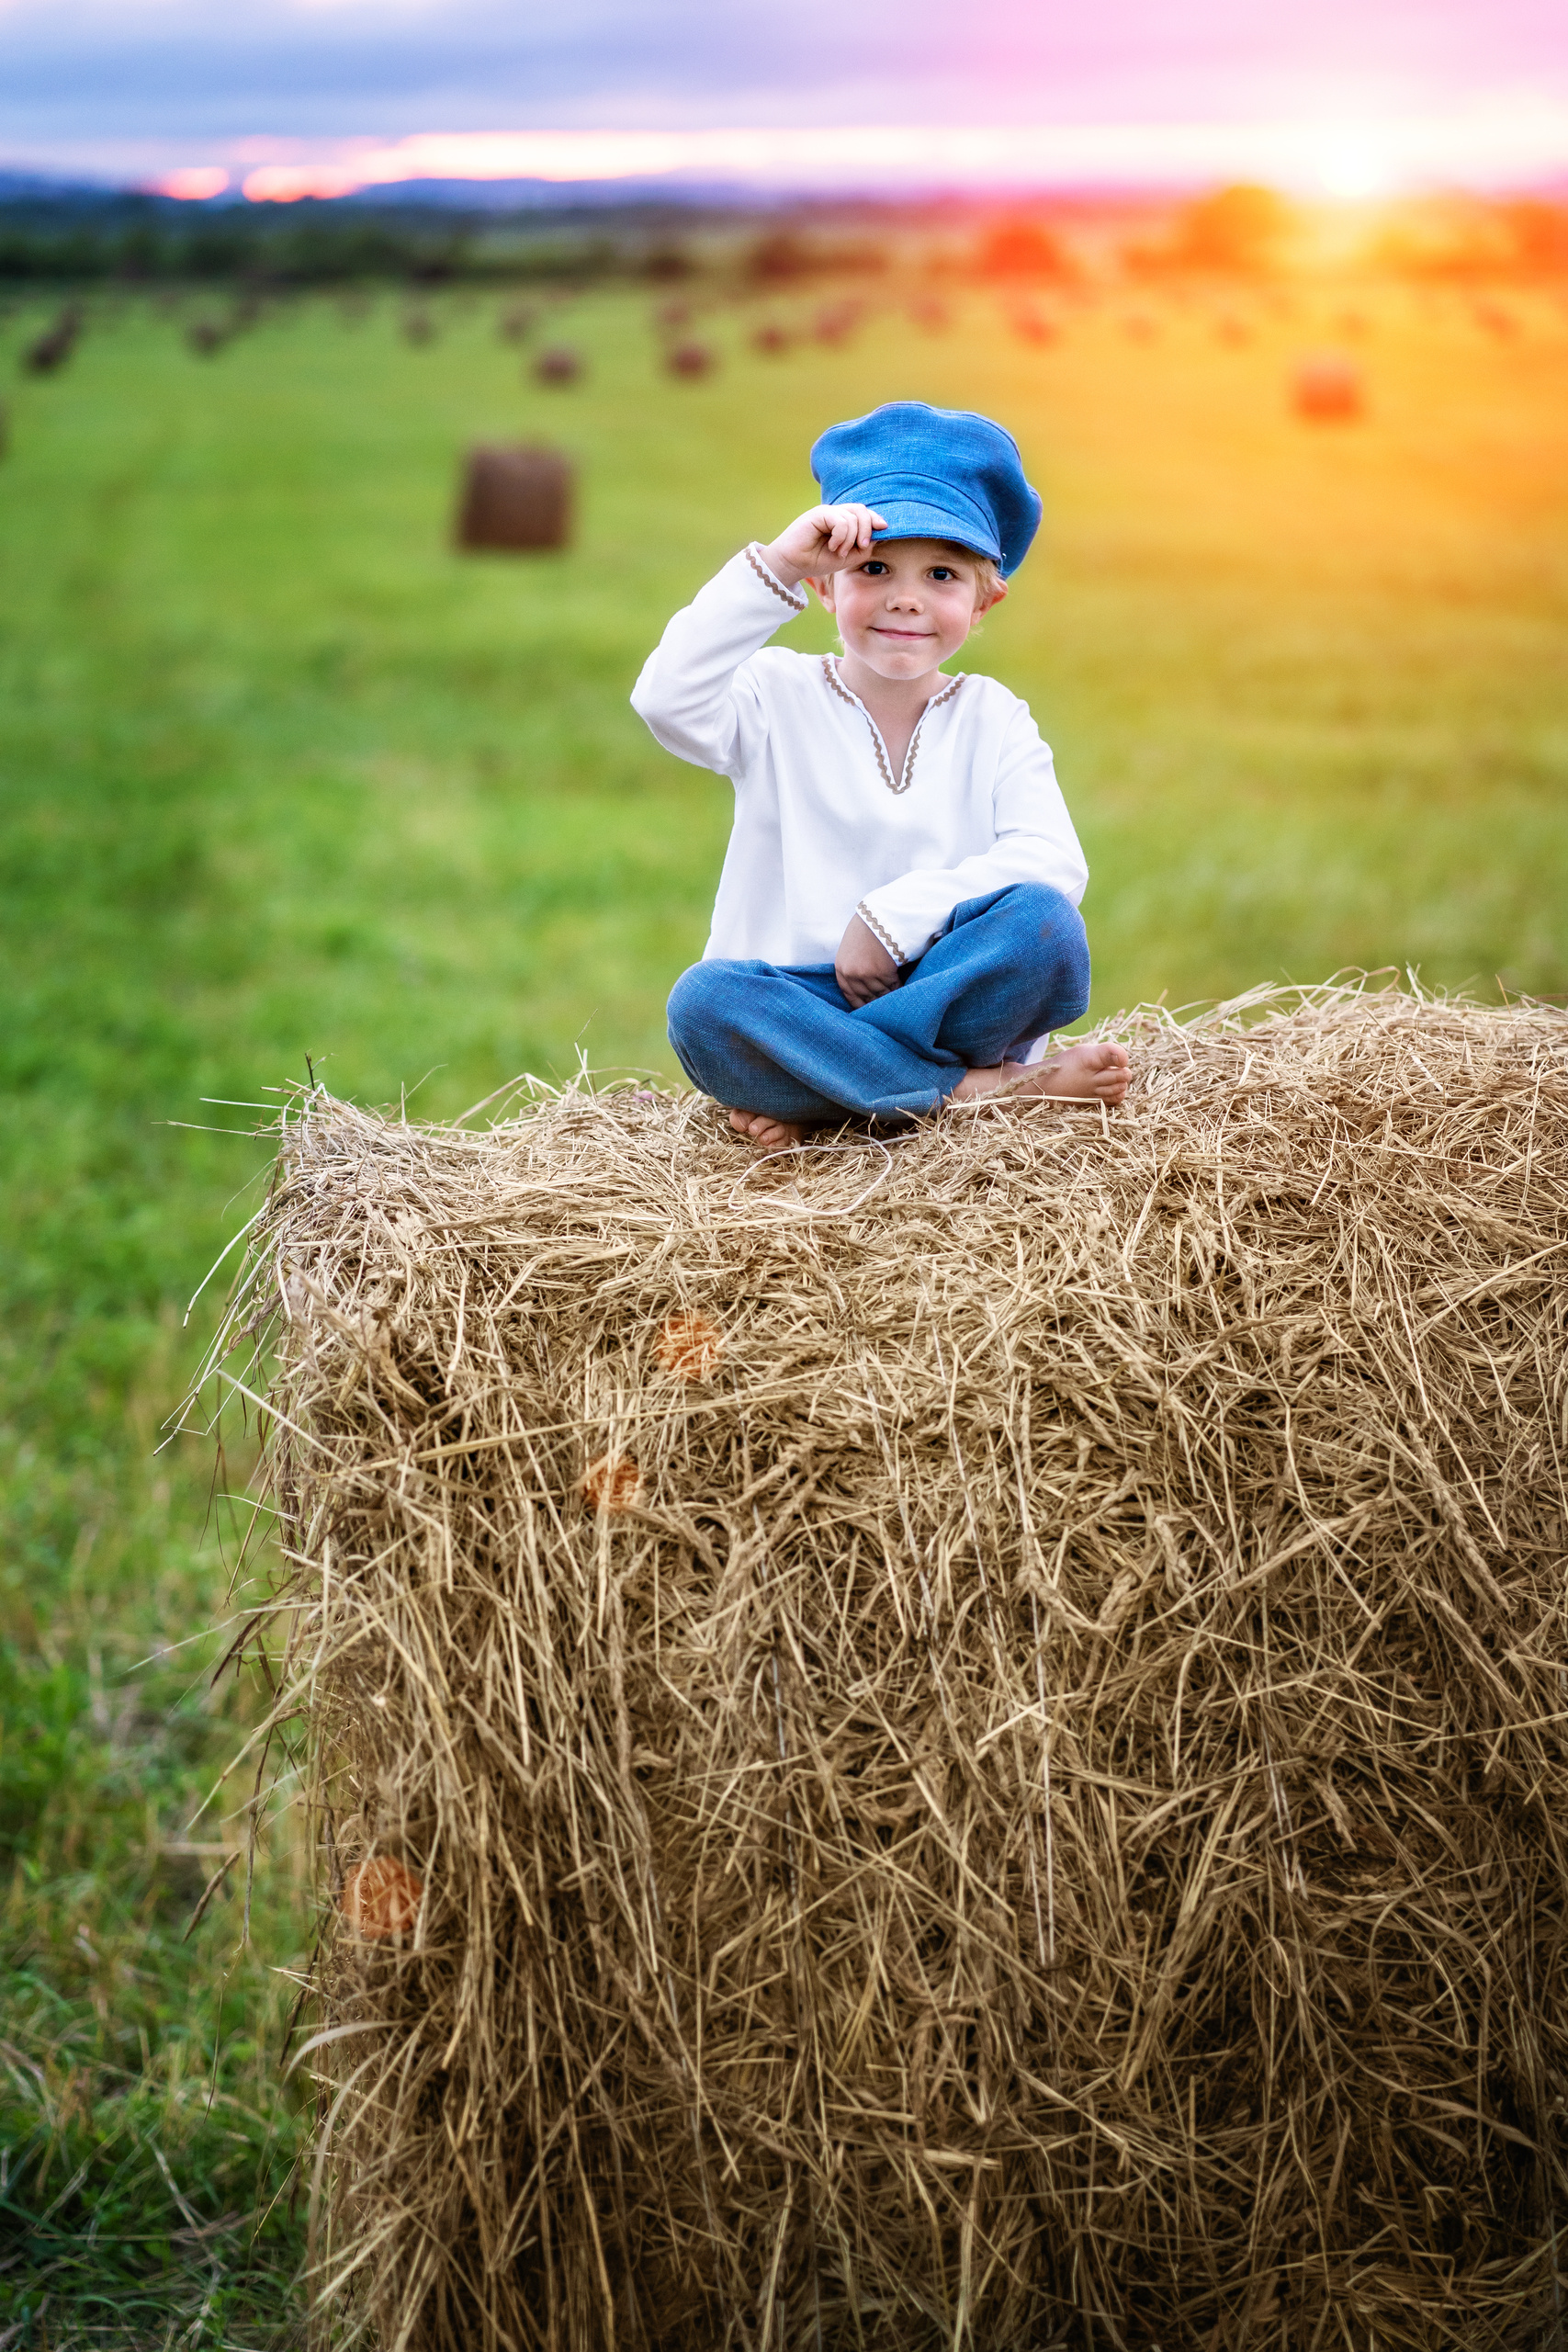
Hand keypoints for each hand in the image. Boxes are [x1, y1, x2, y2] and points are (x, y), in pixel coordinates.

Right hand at [760, 504, 887, 591]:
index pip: (863, 513)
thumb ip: (863, 547)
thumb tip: (879, 534)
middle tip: (861, 547)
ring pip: (853, 518)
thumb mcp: (847, 557)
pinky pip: (840, 521)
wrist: (793, 565)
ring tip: (839, 552)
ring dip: (850, 539)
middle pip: (861, 510)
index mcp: (842, 521)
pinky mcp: (819, 514)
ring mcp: (826, 512)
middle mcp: (835, 514)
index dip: (875, 518)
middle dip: (867, 529)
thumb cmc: (817, 561)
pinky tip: (832, 546)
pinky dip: (841, 536)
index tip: (884, 528)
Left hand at [835, 912, 899, 1007]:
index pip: (851, 997)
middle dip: (878, 1002)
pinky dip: (899, 987)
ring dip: (890, 995)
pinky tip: (902, 984)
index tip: (871, 1009)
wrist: (879, 917)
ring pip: (881, 994)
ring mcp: (867, 974)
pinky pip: (893, 986)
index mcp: (841, 970)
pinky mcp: (883, 972)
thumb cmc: (866, 931)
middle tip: (887, 1005)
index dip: (862, 1005)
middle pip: (867, 998)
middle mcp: (852, 975)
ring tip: (896, 995)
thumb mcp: (850, 951)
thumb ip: (852, 970)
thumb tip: (862, 990)